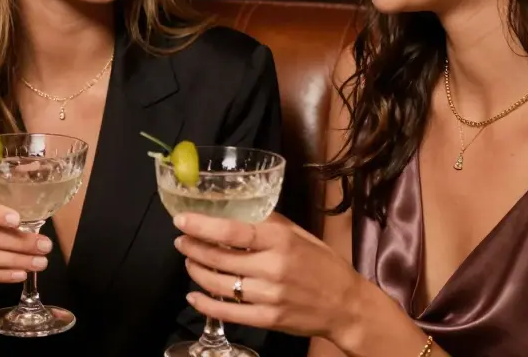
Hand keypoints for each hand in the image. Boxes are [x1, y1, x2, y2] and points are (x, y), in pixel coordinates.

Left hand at [172, 212, 367, 343]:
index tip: (181, 220)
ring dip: (196, 272)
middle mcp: (273, 268)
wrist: (346, 305)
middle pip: (219, 258)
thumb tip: (236, 208)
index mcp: (280, 241)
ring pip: (219, 285)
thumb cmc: (323, 264)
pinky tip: (194, 295)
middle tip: (181, 241)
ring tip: (189, 262)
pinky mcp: (268, 319)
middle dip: (192, 248)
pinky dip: (205, 305)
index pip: (232, 232)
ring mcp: (269, 296)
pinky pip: (227, 313)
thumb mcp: (299, 234)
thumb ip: (268, 222)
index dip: (202, 226)